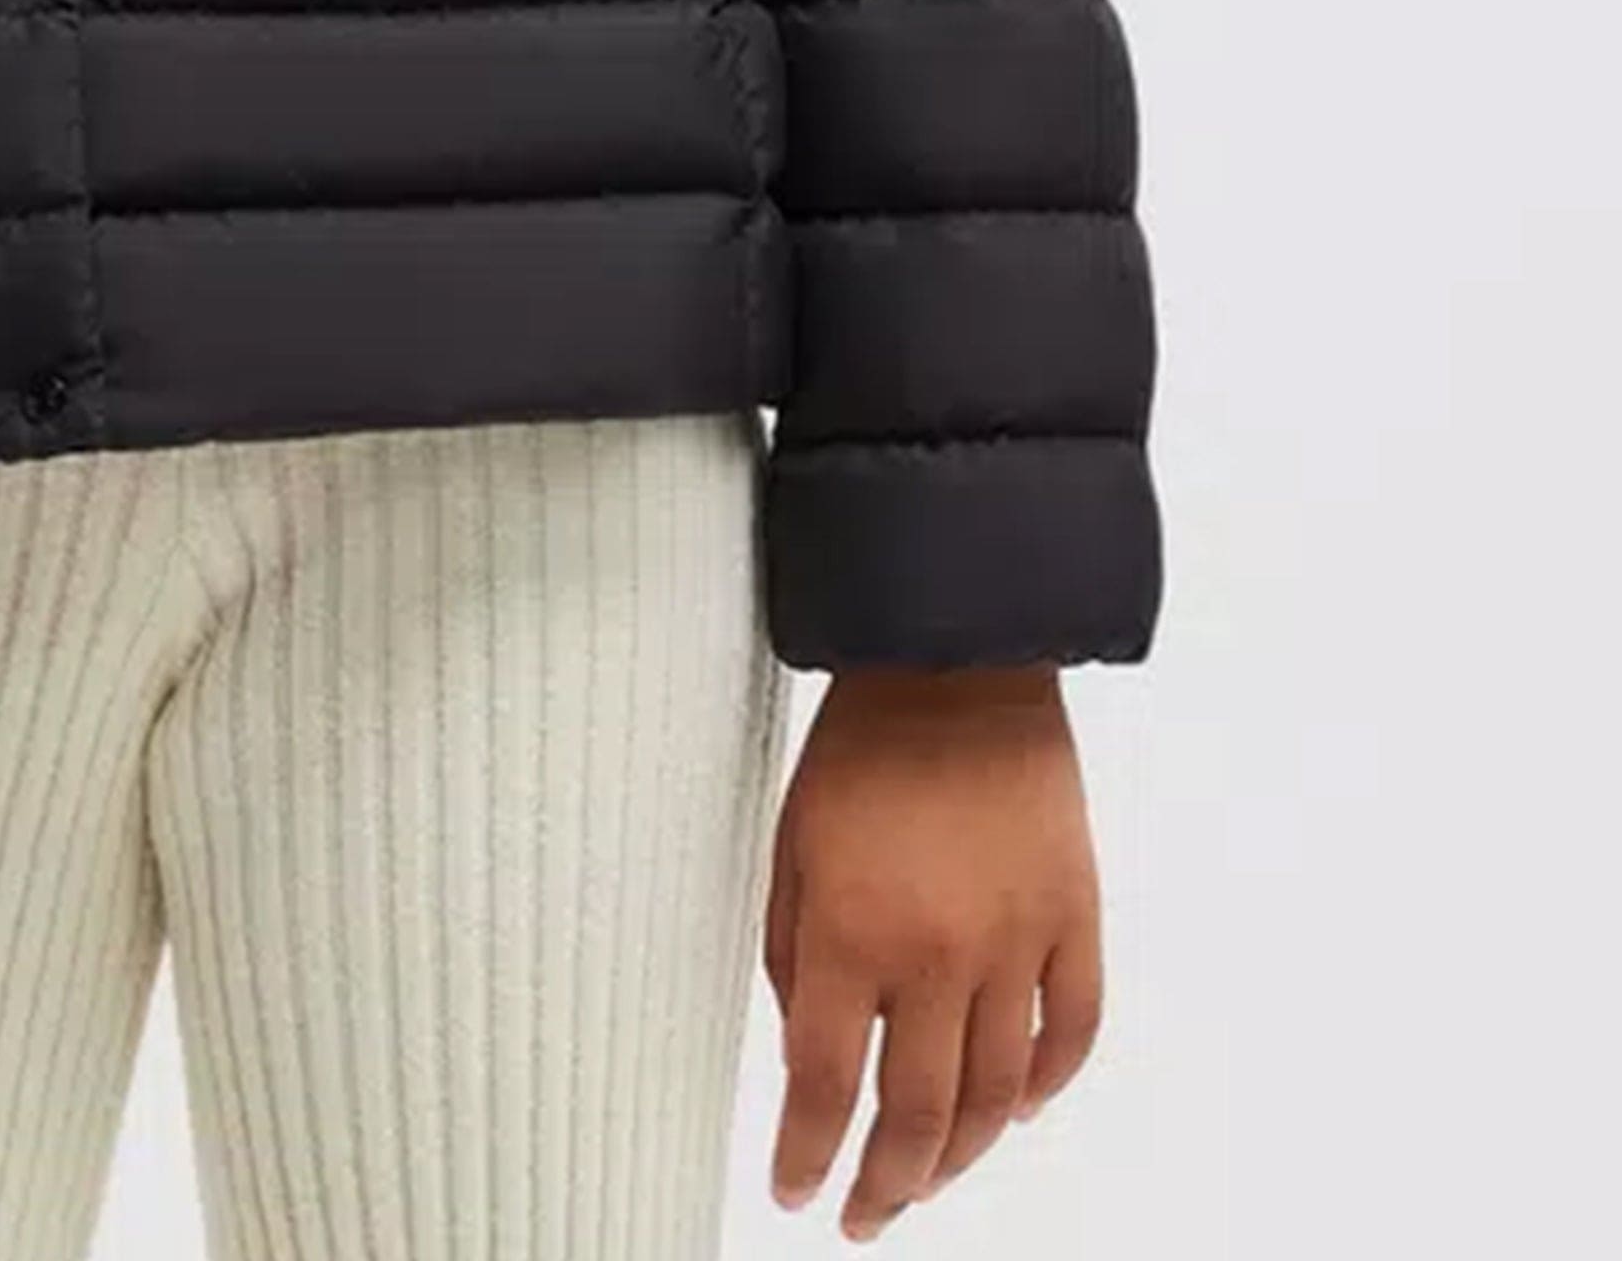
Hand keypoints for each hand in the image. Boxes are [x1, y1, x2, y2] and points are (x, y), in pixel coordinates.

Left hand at [762, 663, 1102, 1238]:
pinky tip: (1014, 1111)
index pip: (823, 1088)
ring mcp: (1016, 943)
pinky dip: (1047, 1089)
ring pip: (995, 1097)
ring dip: (957, 1156)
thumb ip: (791, 953)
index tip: (796, 1192)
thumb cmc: (861, 744)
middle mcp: (938, 955)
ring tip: (925, 1181)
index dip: (805, 1156)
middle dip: (883, 1186)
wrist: (957, 661)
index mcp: (853, 933)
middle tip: (863, 1217)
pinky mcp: (1076, 920)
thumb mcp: (789, 845)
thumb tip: (804, 1045)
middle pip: (914, 1117)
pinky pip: (1072, 1035)